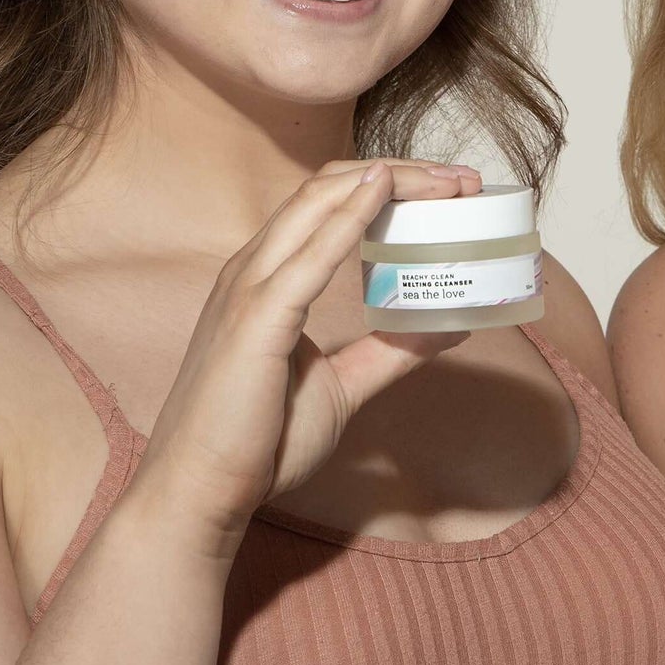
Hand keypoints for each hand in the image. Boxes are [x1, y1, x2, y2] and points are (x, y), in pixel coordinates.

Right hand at [129, 158, 479, 559]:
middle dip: (402, 171)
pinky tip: (382, 194)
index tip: (451, 186)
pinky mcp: (255, 319)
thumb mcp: (343, 386)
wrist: (199, 494)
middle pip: (329, 188)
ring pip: (319, 203)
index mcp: (268, 278)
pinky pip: (308, 257)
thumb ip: (390, 352)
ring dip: (389, 182)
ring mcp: (250, 289)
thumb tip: (447, 326)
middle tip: (465, 178)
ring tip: (446, 181)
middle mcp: (254, 269)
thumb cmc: (257, 441)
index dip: (390, 182)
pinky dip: (349, 218)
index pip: (330, 202)